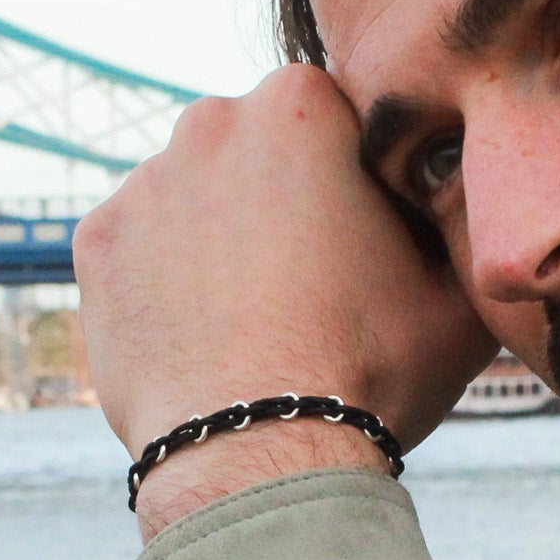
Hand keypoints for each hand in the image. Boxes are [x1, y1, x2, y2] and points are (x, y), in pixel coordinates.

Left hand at [75, 65, 495, 533]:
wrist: (256, 455)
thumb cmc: (368, 369)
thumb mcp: (460, 286)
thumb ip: (459, 215)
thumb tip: (464, 191)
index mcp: (300, 105)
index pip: (336, 114)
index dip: (358, 175)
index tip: (367, 234)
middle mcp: (208, 122)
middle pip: (255, 145)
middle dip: (280, 195)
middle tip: (313, 280)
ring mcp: (141, 181)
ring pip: (194, 194)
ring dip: (220, 234)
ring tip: (255, 316)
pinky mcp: (94, 241)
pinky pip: (139, 244)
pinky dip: (165, 277)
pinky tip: (203, 331)